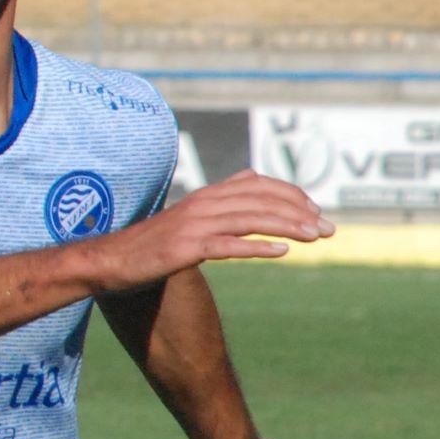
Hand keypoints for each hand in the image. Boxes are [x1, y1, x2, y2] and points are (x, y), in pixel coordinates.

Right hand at [79, 171, 332, 294]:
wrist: (110, 261)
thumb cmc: (151, 243)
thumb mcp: (188, 215)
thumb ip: (220, 198)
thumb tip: (251, 177)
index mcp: (206, 195)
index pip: (258, 184)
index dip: (291, 194)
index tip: (316, 210)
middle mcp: (202, 204)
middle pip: (261, 201)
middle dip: (300, 212)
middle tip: (329, 229)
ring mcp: (194, 226)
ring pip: (251, 219)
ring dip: (288, 227)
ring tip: (316, 237)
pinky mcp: (186, 250)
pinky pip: (228, 245)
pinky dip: (257, 247)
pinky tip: (282, 252)